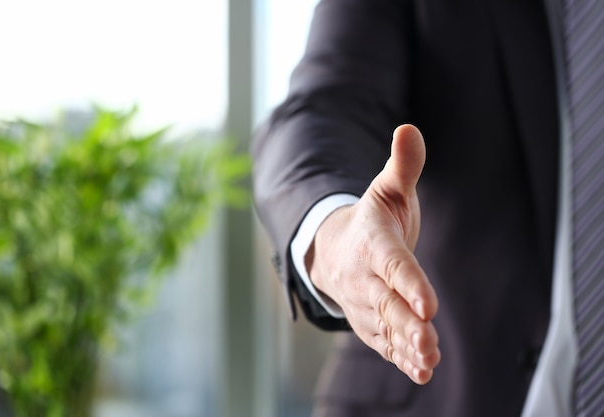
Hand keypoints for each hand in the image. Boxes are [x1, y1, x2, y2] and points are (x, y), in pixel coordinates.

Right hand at [306, 124, 439, 383]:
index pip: (393, 264)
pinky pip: (383, 341)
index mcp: (372, 243)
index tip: (429, 305)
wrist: (332, 251)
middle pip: (387, 303)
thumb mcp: (386, 189)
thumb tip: (409, 128)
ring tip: (427, 363)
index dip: (410, 284)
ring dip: (405, 346)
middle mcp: (364, 277)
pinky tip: (421, 370)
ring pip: (384, 327)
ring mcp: (364, 302)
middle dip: (407, 325)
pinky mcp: (368, 321)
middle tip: (429, 343)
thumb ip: (402, 165)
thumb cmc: (370, 220)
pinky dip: (400, 356)